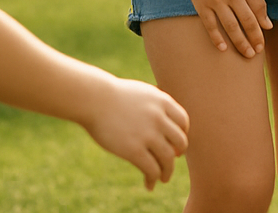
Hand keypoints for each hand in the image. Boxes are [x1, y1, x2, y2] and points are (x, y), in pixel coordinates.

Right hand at [81, 76, 189, 190]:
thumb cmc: (113, 95)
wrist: (94, 99)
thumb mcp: (142, 93)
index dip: (182, 134)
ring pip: (168, 158)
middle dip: (178, 153)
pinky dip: (153, 179)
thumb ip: (155, 104)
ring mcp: (148, 134)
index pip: (183, 121)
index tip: (176, 142)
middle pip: (180, 141)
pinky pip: (151, 169)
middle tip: (172, 159)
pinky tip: (149, 184)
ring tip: (163, 178)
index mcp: (163, 101)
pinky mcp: (133, 150)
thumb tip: (164, 118)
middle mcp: (159, 118)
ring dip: (167, 172)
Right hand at [174, 0, 271, 56]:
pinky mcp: (201, 4)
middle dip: (255, 38)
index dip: (263, 23)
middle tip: (258, 51)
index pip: (259, 8)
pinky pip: (210, 25)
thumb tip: (266, 22)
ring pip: (231, 27)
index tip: (265, 34)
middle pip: (247, 20)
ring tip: (247, 54)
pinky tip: (224, 49)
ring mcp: (215, 0)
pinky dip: (217, 38)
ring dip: (241, 42)